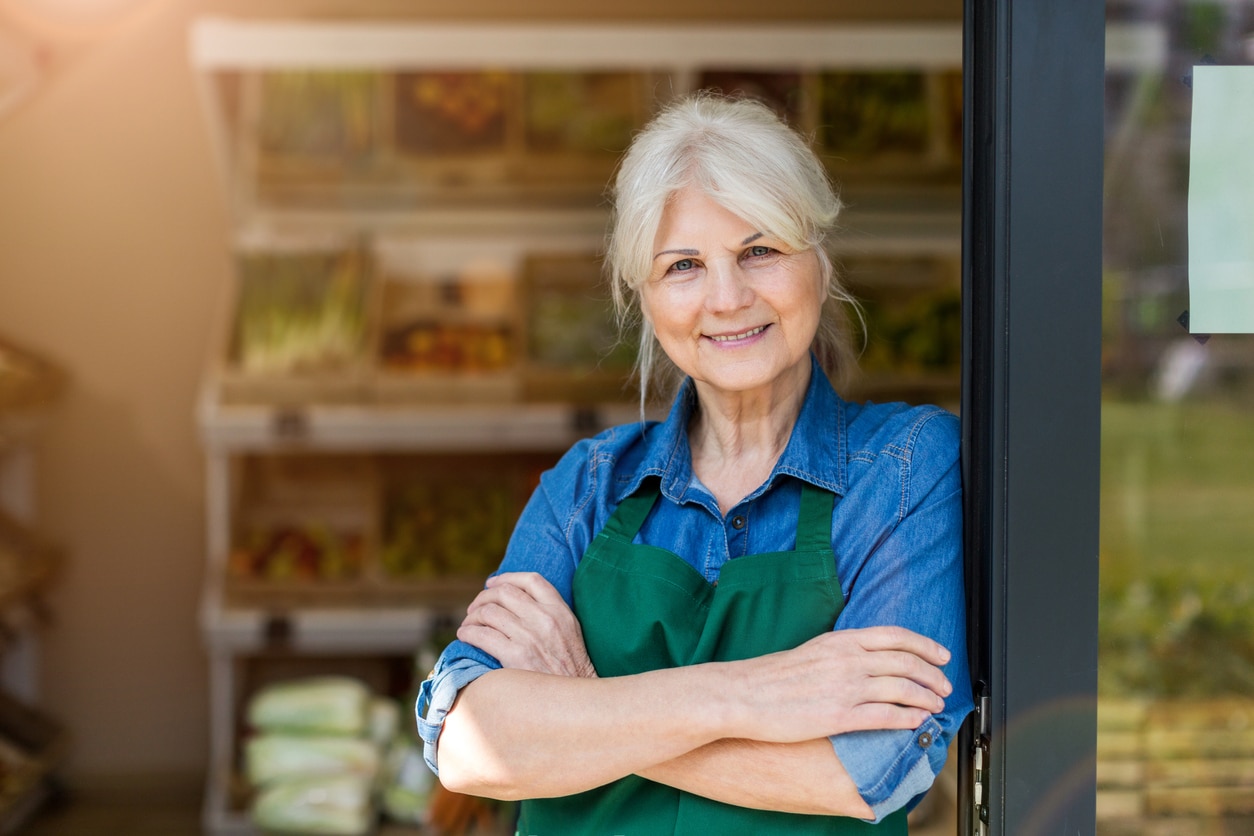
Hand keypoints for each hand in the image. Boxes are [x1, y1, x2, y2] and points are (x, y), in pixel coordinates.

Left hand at [457, 572, 596, 678]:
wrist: (574, 700)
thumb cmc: (570, 669)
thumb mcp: (569, 632)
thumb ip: (550, 614)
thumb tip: (516, 602)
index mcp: (560, 610)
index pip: (531, 580)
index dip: (507, 578)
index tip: (492, 583)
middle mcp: (545, 619)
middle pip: (504, 593)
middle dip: (483, 597)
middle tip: (474, 609)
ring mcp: (530, 637)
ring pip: (489, 612)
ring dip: (472, 617)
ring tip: (468, 625)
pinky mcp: (516, 656)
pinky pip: (482, 634)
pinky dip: (468, 632)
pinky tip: (465, 636)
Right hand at [728, 626, 952, 741]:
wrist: (742, 694)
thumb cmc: (770, 676)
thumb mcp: (812, 651)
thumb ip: (841, 652)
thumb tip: (865, 659)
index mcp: (841, 640)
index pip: (895, 636)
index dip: (925, 646)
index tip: (941, 655)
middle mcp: (848, 659)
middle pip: (906, 662)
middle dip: (933, 674)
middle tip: (945, 685)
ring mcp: (845, 687)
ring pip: (902, 689)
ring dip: (926, 698)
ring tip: (936, 706)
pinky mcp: (839, 715)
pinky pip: (885, 715)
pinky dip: (907, 718)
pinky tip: (916, 723)